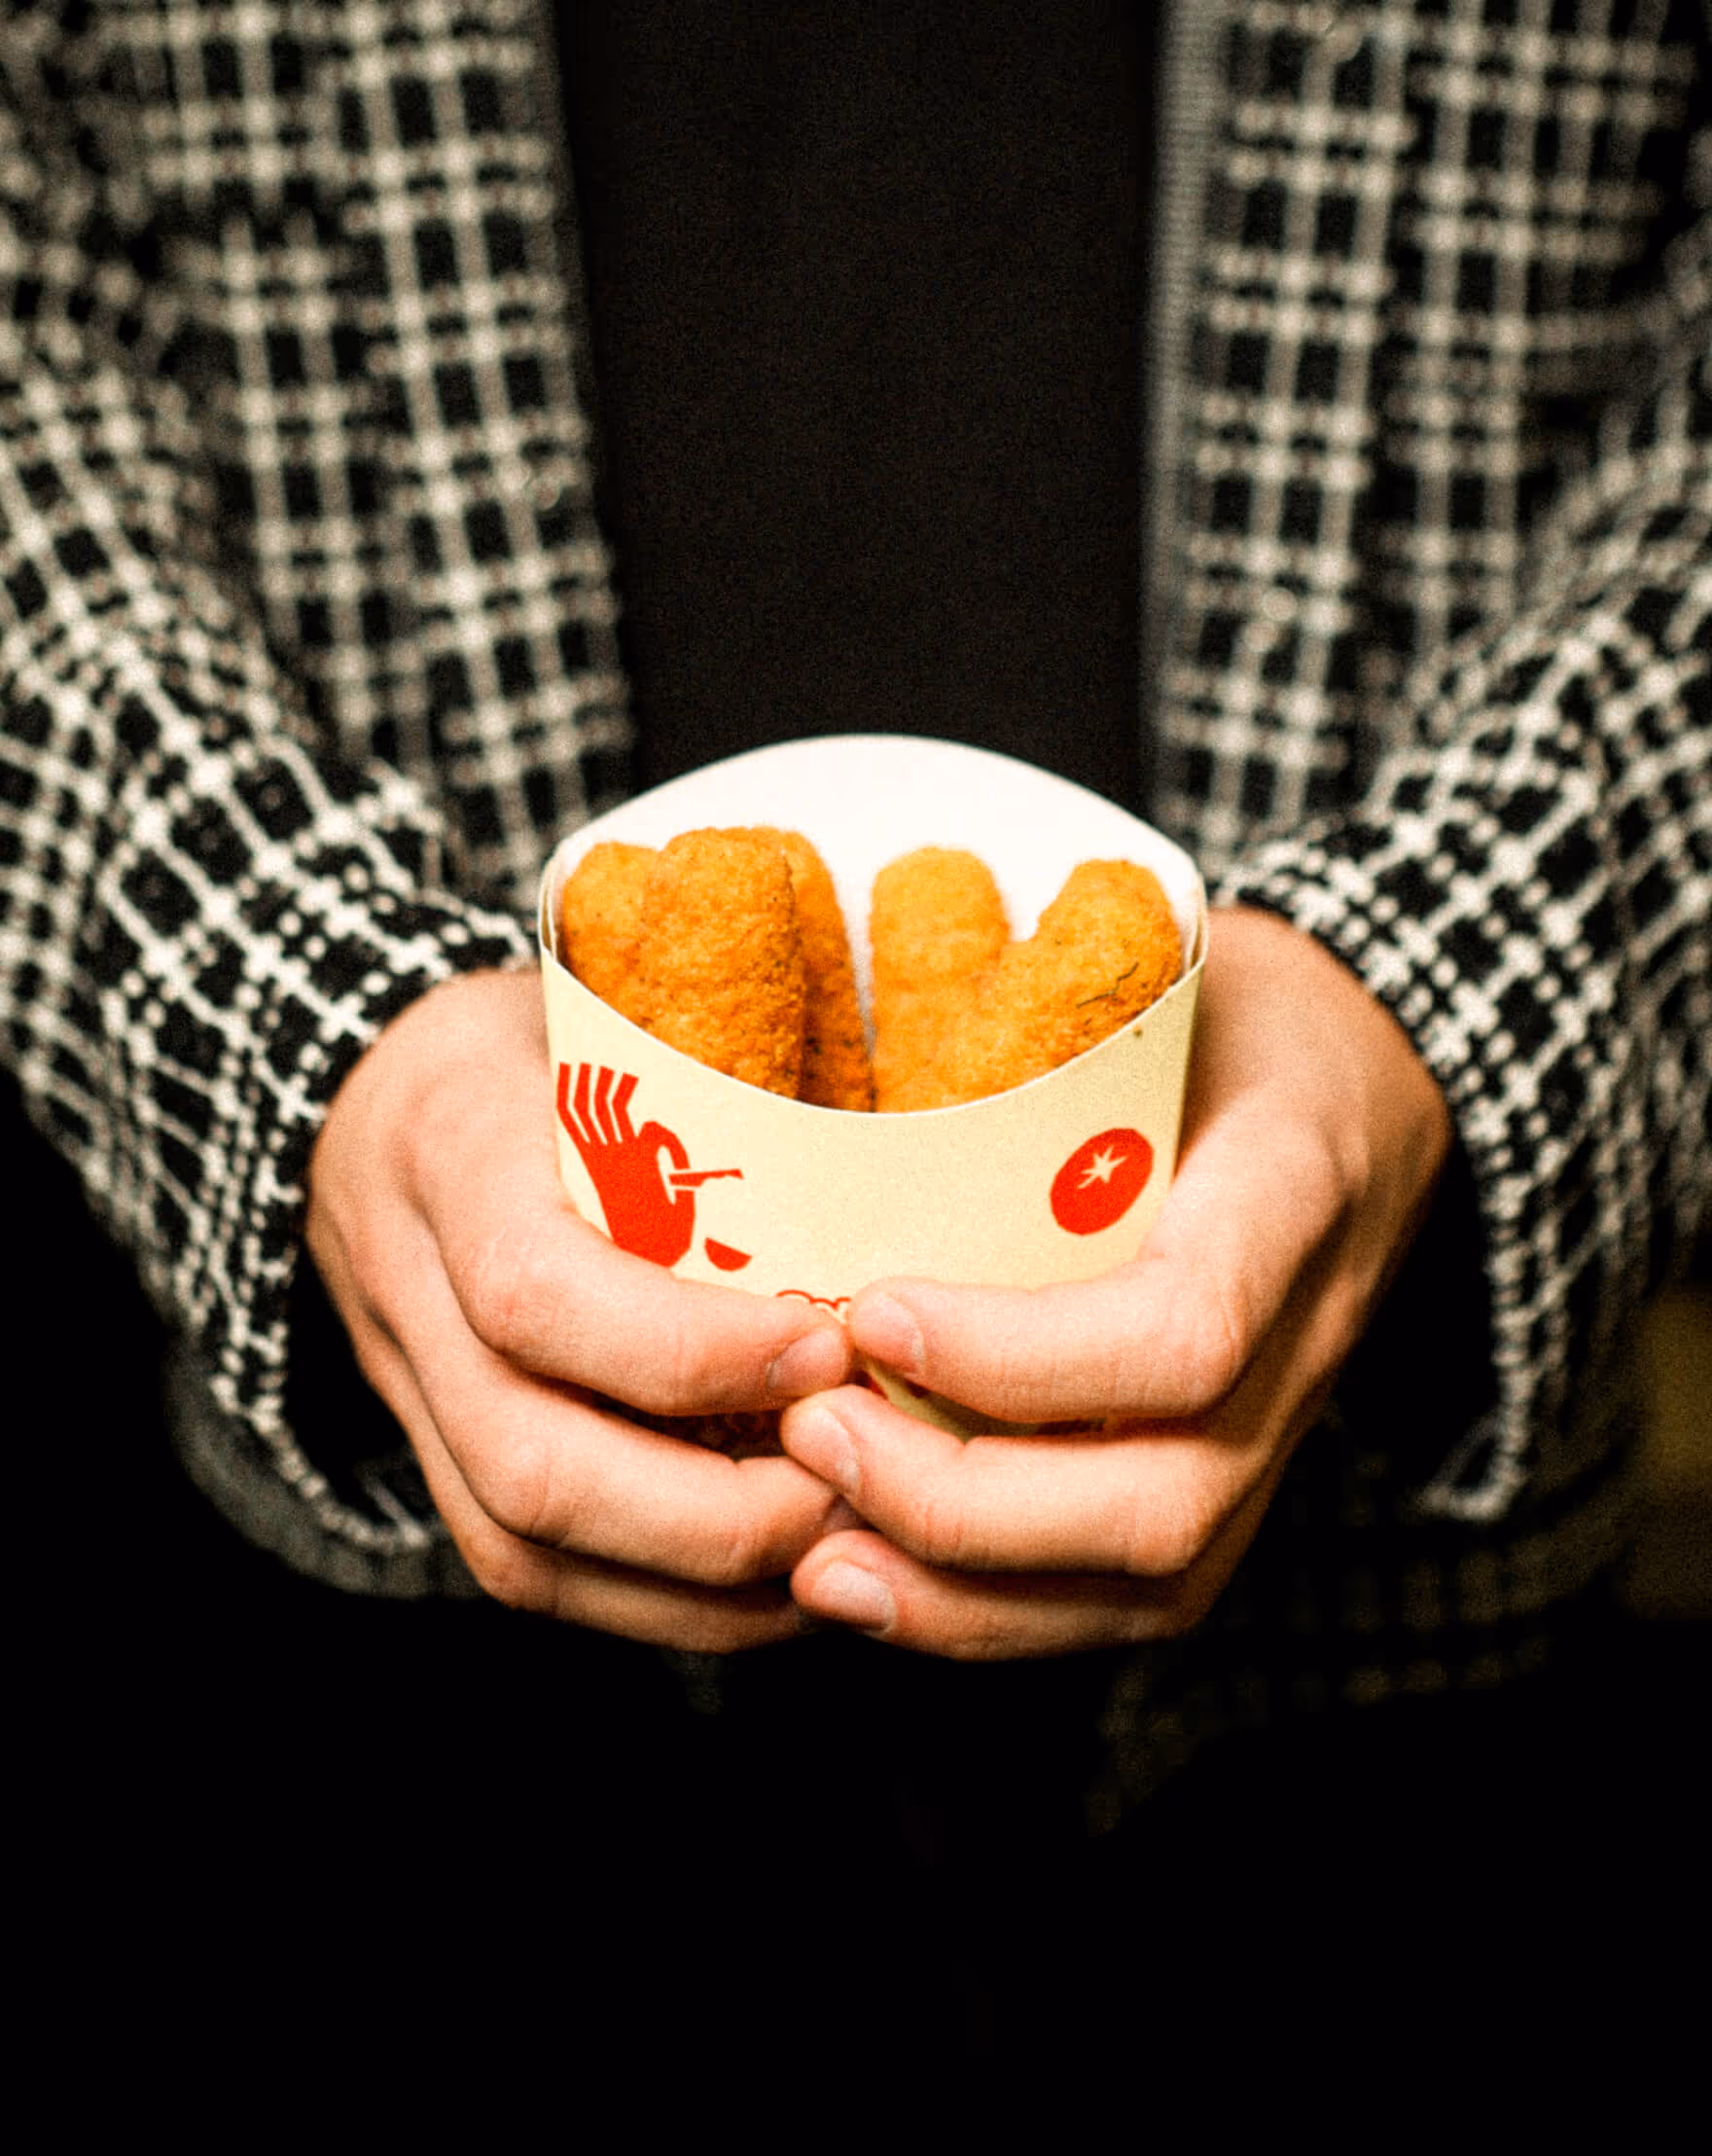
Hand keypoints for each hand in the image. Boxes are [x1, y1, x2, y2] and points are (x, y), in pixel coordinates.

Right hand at [305, 970, 853, 1649]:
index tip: (830, 1345)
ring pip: (525, 1548)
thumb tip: (919, 1144)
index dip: (684, 1348)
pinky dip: (671, 1604)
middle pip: (529, 1462)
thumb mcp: (610, 1014)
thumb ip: (719, 1076)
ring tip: (844, 1544)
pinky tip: (783, 1581)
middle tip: (862, 1483)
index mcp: (452, 1152)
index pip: (534, 1288)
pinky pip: (535, 1574)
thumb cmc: (533, 1042)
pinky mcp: (435, 1462)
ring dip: (704, 1586)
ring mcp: (409, 1393)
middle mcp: (407, 1291)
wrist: (367, 1096)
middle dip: (715, 1513)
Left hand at [782, 906, 1452, 1656]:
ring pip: (1150, 1582)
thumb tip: (823, 1037)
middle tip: (808, 1433)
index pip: (1188, 1326)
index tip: (871, 1313)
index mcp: (1294, 1184)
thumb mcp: (1163, 965)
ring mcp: (1285, 1433)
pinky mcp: (1240, 1490)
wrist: (1376, 1077)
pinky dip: (986, 1616)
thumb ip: (1034, 1007)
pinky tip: (865, 1580)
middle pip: (1167, 1500)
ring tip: (809, 1541)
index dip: (1024, 1357)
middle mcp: (1311, 1338)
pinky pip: (1127, 1601)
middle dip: (962, 1504)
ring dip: (959, 1590)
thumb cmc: (1238, 1012)